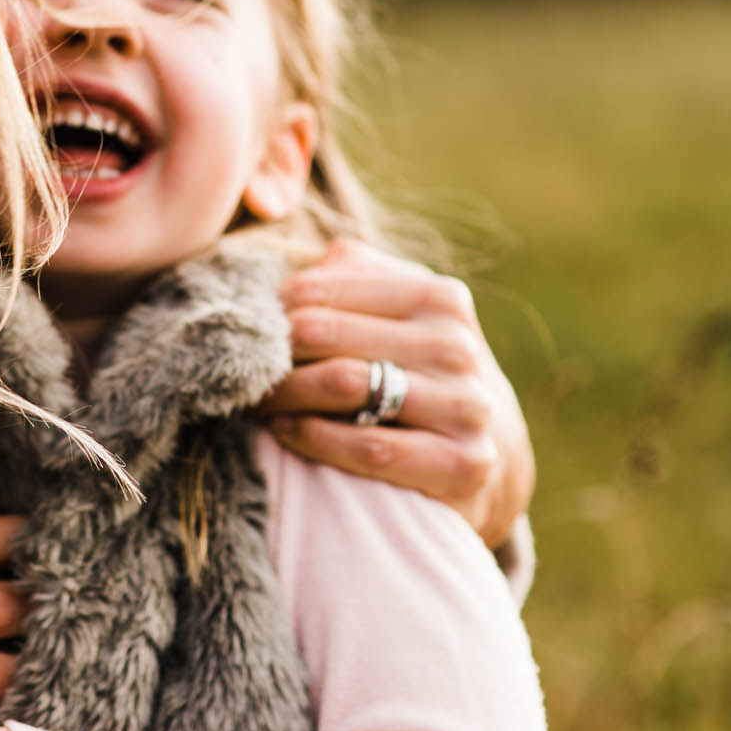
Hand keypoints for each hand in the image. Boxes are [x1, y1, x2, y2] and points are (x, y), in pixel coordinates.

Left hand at [260, 238, 534, 546]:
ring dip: (285, 394)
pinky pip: (369, 445)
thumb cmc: (418, 365)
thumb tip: (293, 268)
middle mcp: (456, 345)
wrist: (490, 443)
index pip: (319, 289)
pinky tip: (288, 430)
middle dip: (271, 352)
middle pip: (324, 333)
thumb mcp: (399, 310)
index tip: (245, 329)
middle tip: (239, 368)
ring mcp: (465, 404)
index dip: (270, 310)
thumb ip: (352, 276)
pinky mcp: (463, 463)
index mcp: (437, 296)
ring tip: (257, 401)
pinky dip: (315, 437)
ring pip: (345, 385)